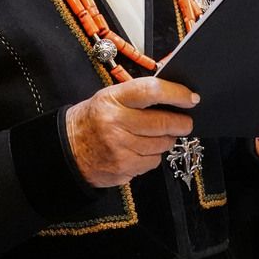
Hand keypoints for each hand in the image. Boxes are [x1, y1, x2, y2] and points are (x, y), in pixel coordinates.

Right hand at [65, 77, 197, 187]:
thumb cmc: (93, 120)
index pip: (151, 91)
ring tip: (159, 135)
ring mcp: (120, 147)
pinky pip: (153, 161)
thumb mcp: (109, 98)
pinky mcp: (124, 167)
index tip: (191, 97)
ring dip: (167, 139)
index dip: (176, 93)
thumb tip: (175, 95)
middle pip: (163, 122)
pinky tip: (142, 149)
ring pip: (162, 144)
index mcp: (112, 99)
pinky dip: (154, 155)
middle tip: (186, 122)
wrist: (68, 150)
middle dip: (182, 123)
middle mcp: (115, 122)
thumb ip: (138, 95)